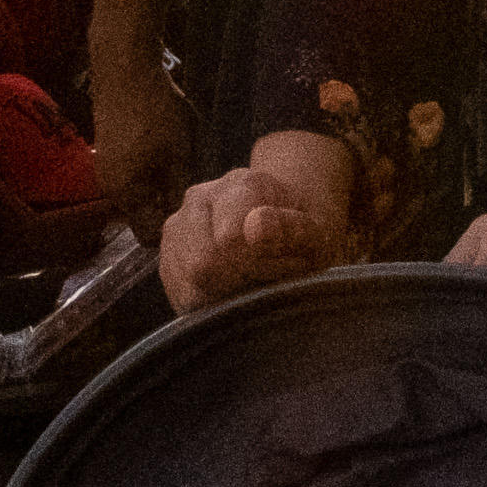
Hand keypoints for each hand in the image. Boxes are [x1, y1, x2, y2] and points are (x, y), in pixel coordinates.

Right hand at [91, 49, 192, 238]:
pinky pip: (133, 175)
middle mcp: (110, 188)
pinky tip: (168, 154)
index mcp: (125, 193)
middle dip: (166, 208)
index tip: (197, 221)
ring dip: (159, 188)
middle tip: (196, 195)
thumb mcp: (178, 153)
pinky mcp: (109, 152)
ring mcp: (107, 169)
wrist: (124, 69)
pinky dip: (150, 173)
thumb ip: (179, 187)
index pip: (148, 234)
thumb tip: (184, 213)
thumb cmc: (155, 112)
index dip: (172, 231)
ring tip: (184, 170)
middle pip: (142, 214)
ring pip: (139, 193)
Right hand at [160, 161, 351, 310]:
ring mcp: (178, 226)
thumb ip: (294, 228)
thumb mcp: (319, 232)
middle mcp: (200, 197)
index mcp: (242, 185)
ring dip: (224, 295)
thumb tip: (254, 228)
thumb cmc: (304, 234)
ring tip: (254, 282)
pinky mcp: (167, 256)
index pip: (230, 240)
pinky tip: (232, 291)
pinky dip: (208, 302)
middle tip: (272, 279)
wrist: (285, 226)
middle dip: (240, 283)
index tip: (289, 267)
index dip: (262, 266)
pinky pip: (179, 292)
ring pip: (186, 282)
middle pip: (202, 263)